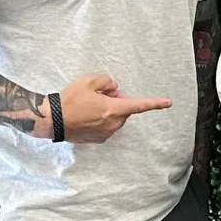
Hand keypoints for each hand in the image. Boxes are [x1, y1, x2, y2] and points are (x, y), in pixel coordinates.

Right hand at [49, 74, 171, 142]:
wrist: (52, 120)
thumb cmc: (70, 100)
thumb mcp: (89, 81)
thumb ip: (107, 82)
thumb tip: (114, 89)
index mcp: (114, 110)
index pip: (139, 105)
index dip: (155, 103)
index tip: (168, 103)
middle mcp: (113, 124)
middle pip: (123, 109)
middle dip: (116, 100)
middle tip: (99, 93)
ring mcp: (105, 134)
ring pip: (114, 117)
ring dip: (107, 109)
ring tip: (88, 104)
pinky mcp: (97, 139)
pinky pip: (105, 125)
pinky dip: (100, 118)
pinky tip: (85, 114)